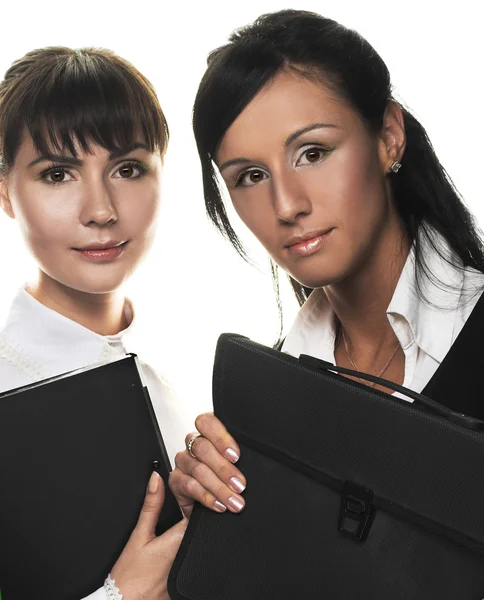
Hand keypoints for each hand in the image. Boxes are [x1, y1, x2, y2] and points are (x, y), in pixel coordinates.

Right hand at [110, 472, 186, 599]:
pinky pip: (191, 555)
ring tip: (169, 535)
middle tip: (175, 514)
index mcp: (181, 539)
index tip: (186, 492)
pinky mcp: (186, 577)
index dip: (195, 498)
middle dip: (191, 515)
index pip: (198, 511)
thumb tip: (156, 480)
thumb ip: (151, 506)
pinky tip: (169, 551)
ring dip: (189, 532)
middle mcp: (189, 552)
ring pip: (195, 540)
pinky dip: (185, 547)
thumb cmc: (130, 576)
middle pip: (198, 525)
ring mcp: (189, 566)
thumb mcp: (139, 535)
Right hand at [169, 412, 246, 517]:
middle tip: (240, 484)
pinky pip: (189, 486)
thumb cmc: (228, 478)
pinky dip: (207, 497)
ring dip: (219, 487)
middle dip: (224, 468)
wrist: (211, 506)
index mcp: (208, 433)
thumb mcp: (237, 464)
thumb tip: (257, 459)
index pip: (207, 422)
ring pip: (198, 469)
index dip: (220, 438)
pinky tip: (219, 504)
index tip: (236, 456)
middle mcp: (193, 445)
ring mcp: (183, 461)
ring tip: (234, 500)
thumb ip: (238, 457)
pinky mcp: (176, 480)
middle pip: (202, 447)